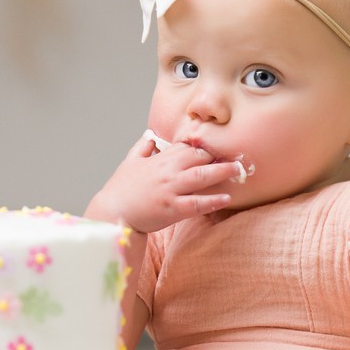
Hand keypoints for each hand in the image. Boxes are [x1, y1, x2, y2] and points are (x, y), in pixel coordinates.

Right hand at [87, 134, 241, 232]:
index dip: (204, 147)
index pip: (187, 147)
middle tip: (238, 156)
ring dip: (222, 172)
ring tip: (238, 170)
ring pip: (201, 177)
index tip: (219, 146)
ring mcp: (170, 190)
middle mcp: (167, 172)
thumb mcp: (129, 162)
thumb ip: (142, 148)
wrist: (111, 213)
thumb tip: (150, 136)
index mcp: (159, 160)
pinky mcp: (172, 209)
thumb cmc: (120, 190)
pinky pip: (197, 204)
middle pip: (198, 158)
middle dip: (218, 156)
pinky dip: (212, 201)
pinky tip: (226, 199)